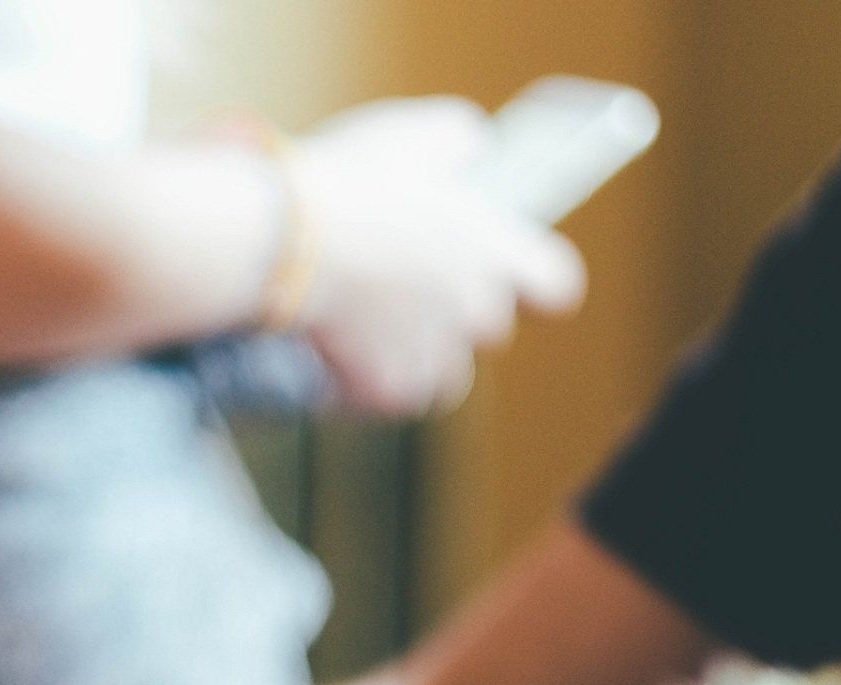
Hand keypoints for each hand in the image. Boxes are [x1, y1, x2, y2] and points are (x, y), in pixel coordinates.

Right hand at [291, 96, 586, 416]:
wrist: (283, 239)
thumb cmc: (350, 181)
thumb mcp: (418, 132)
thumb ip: (463, 143)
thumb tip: (473, 151)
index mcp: (494, 251)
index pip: (557, 289)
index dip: (534, 286)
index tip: (508, 279)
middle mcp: (475, 313)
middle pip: (488, 331)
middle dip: (455, 315)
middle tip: (407, 288)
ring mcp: (432, 357)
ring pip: (440, 374)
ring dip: (414, 356)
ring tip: (368, 325)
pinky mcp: (385, 389)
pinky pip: (387, 396)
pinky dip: (366, 383)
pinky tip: (337, 352)